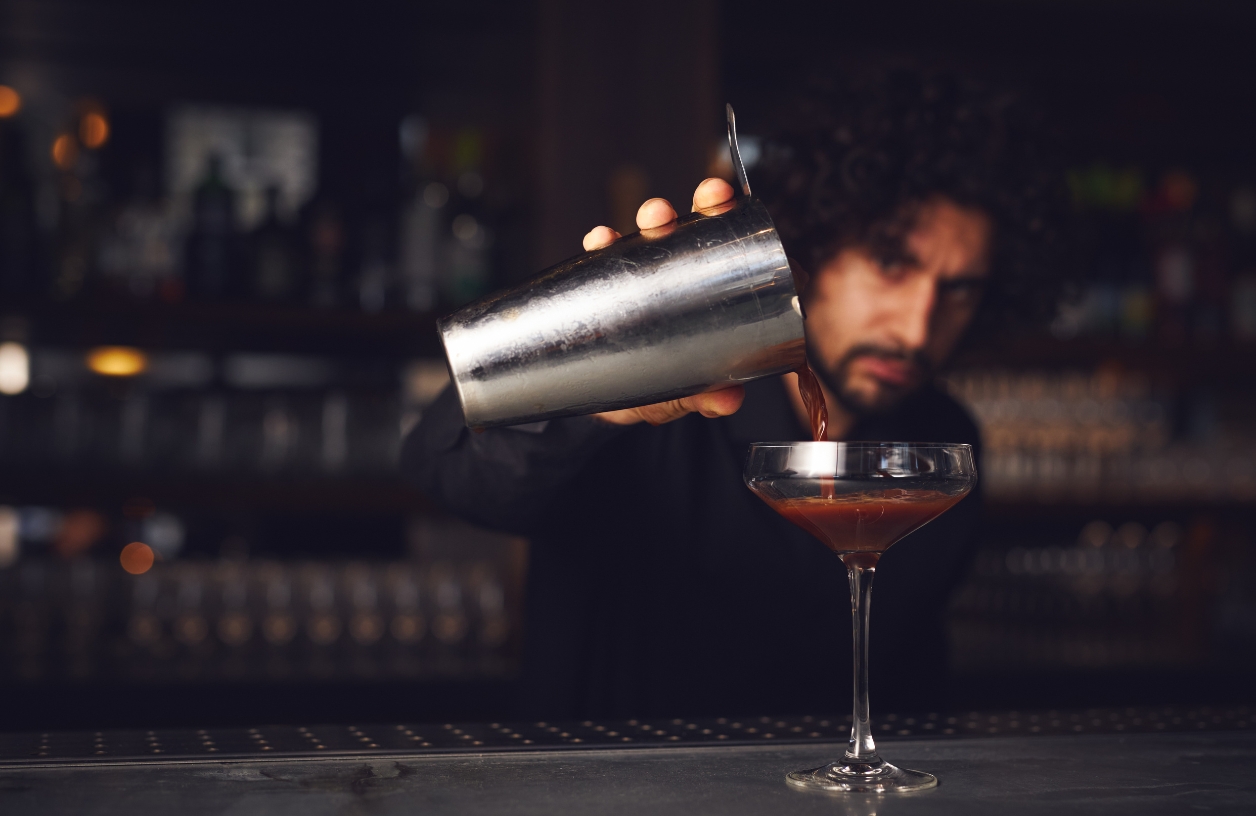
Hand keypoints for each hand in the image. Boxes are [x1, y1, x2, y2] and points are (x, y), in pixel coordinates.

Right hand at [584, 178, 744, 426]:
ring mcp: (645, 274)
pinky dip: (603, 243)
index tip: (763, 234)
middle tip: (713, 197)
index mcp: (712, 299)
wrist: (599, 401)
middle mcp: (681, 277)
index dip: (757, 237)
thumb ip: (701, 398)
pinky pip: (604, 254)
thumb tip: (728, 400)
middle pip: (704, 228)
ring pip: (656, 231)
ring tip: (656, 217)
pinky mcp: (606, 279)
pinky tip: (601, 241)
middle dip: (710, 203)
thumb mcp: (678, 397)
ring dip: (657, 215)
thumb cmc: (652, 392)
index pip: (741, 257)